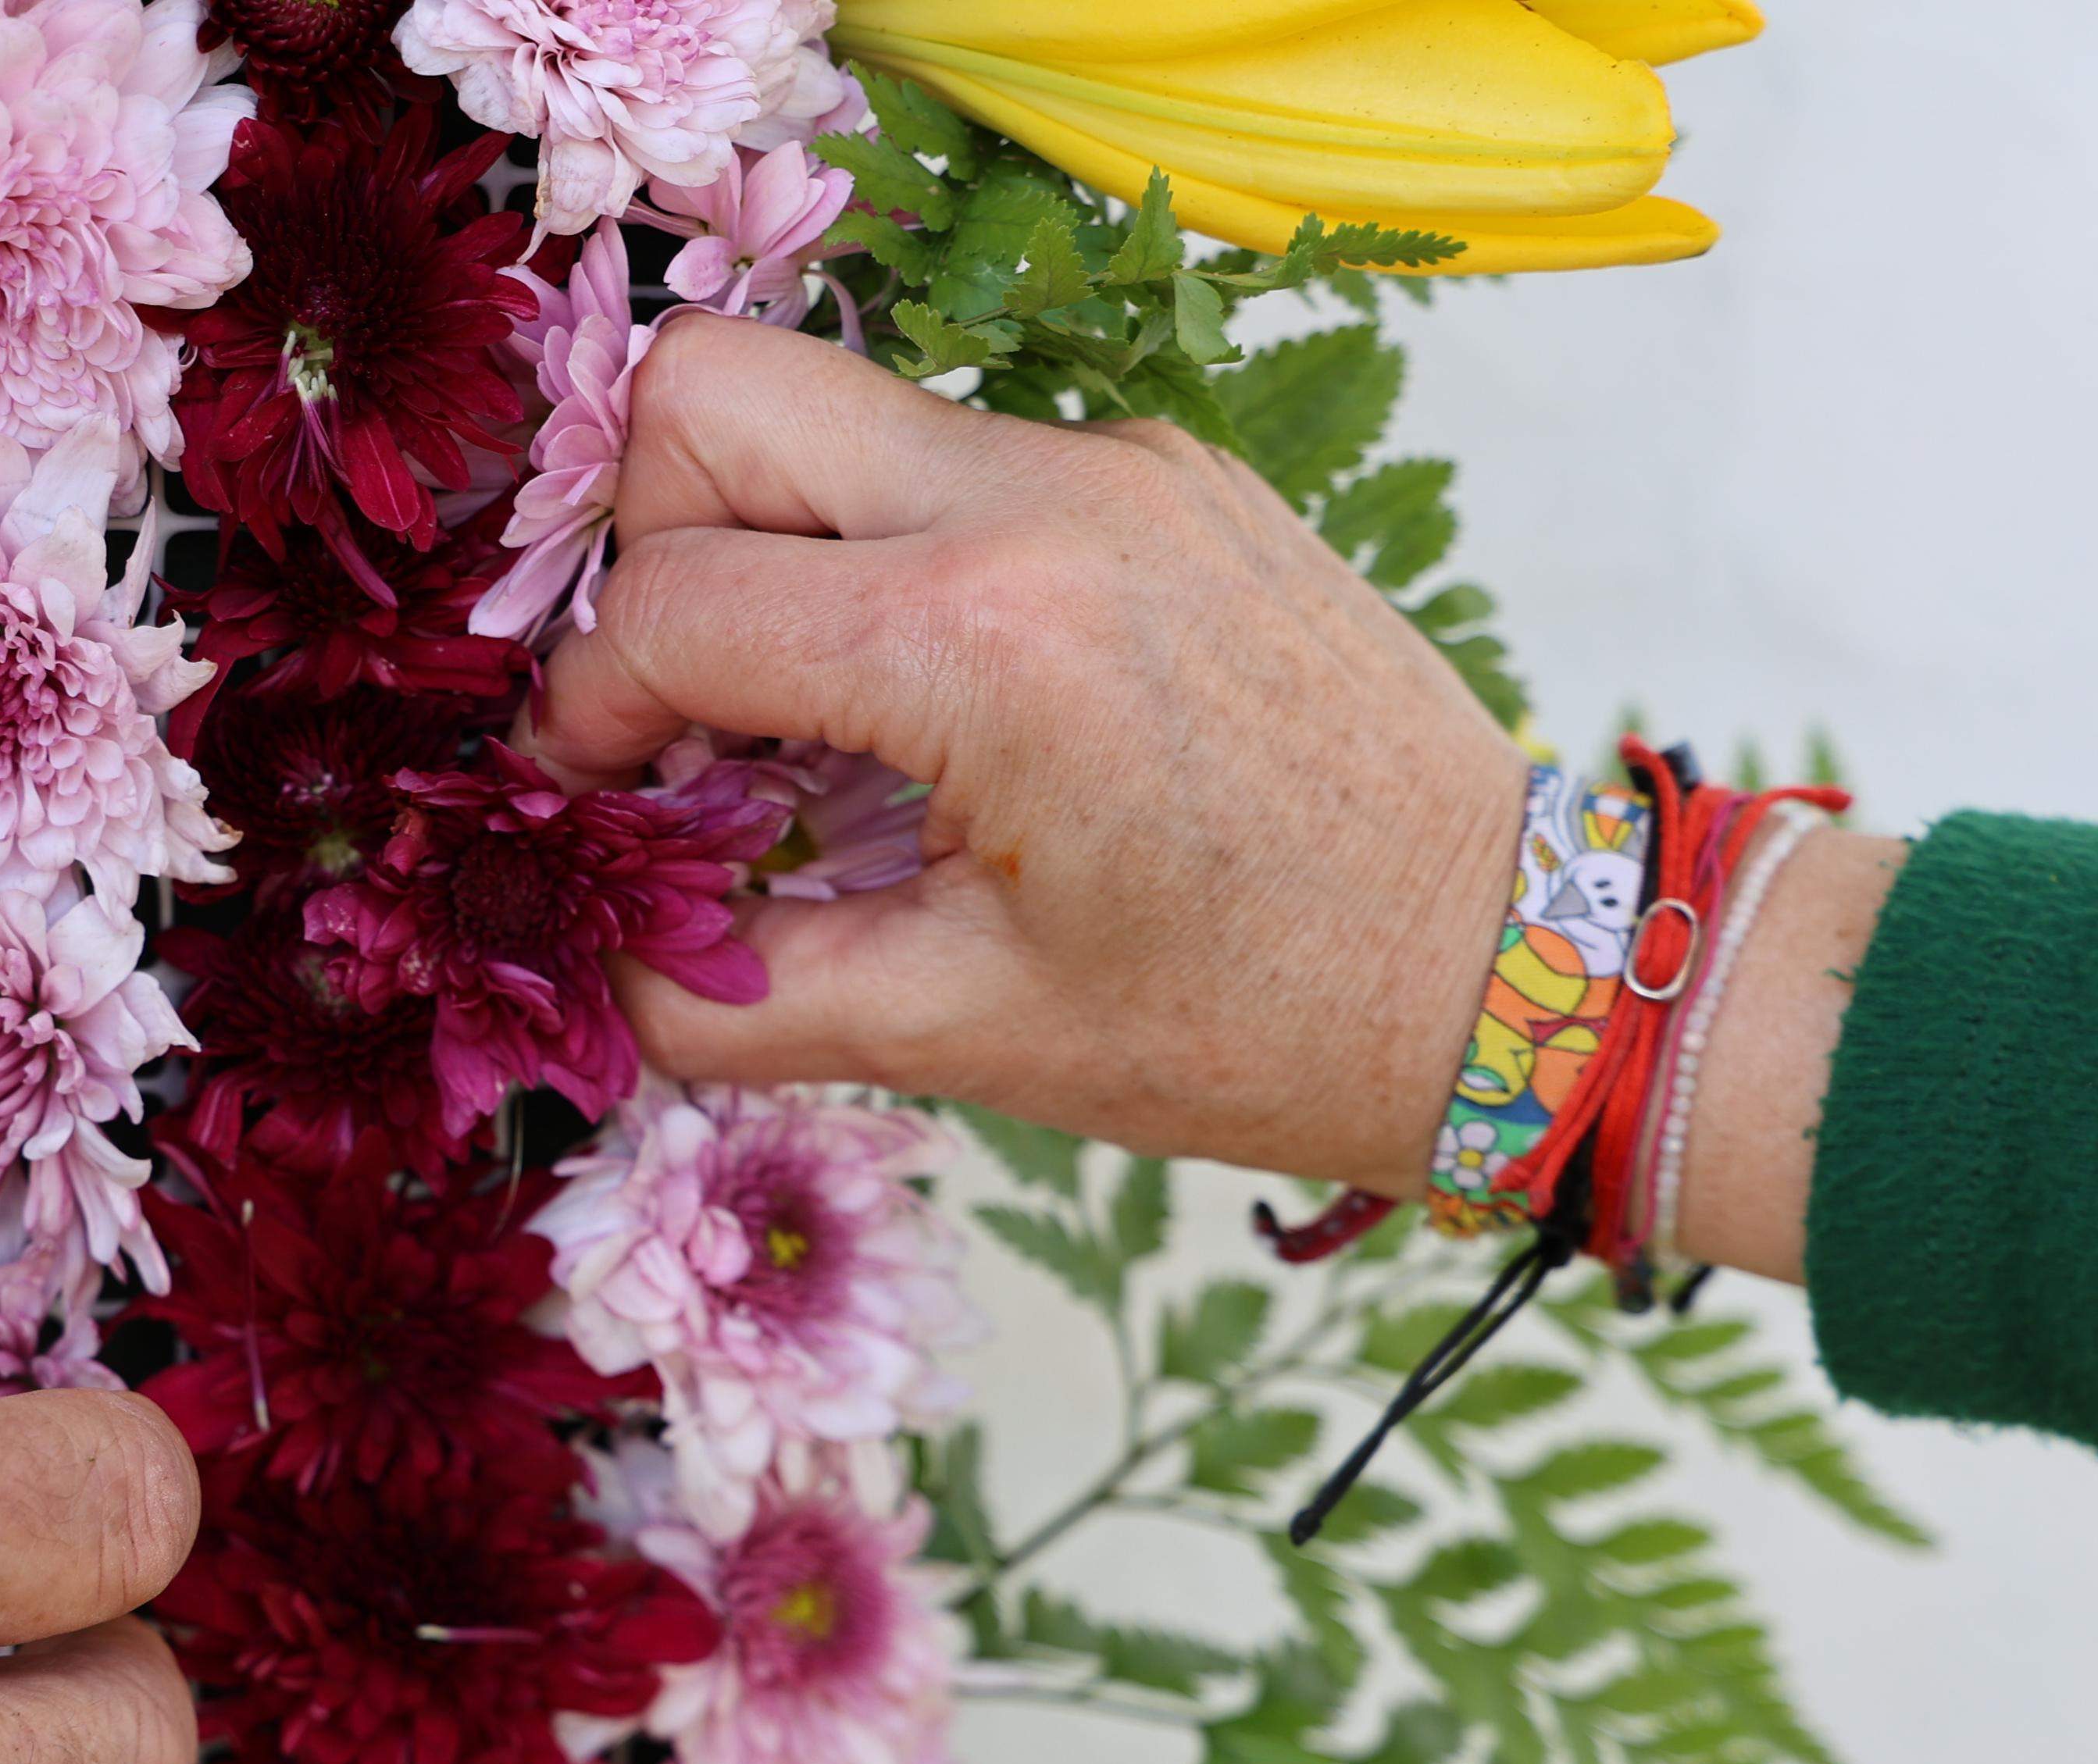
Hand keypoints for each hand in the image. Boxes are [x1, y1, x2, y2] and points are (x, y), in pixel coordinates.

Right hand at [529, 313, 1534, 1199]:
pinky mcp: (1164, 472)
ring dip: (769, 554)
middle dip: (640, 543)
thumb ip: (732, 993)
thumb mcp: (965, 1034)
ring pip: (830, 414)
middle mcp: (1047, 501)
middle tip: (683, 704)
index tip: (602, 797)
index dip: (587, 709)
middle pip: (710, 394)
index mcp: (985, 645)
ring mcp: (1118, 464)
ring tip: (816, 733)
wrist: (1510, 969)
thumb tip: (597, 959)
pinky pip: (951, 460)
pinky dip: (889, 563)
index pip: (669, 601)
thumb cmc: (1260, 1019)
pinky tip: (937, 713)